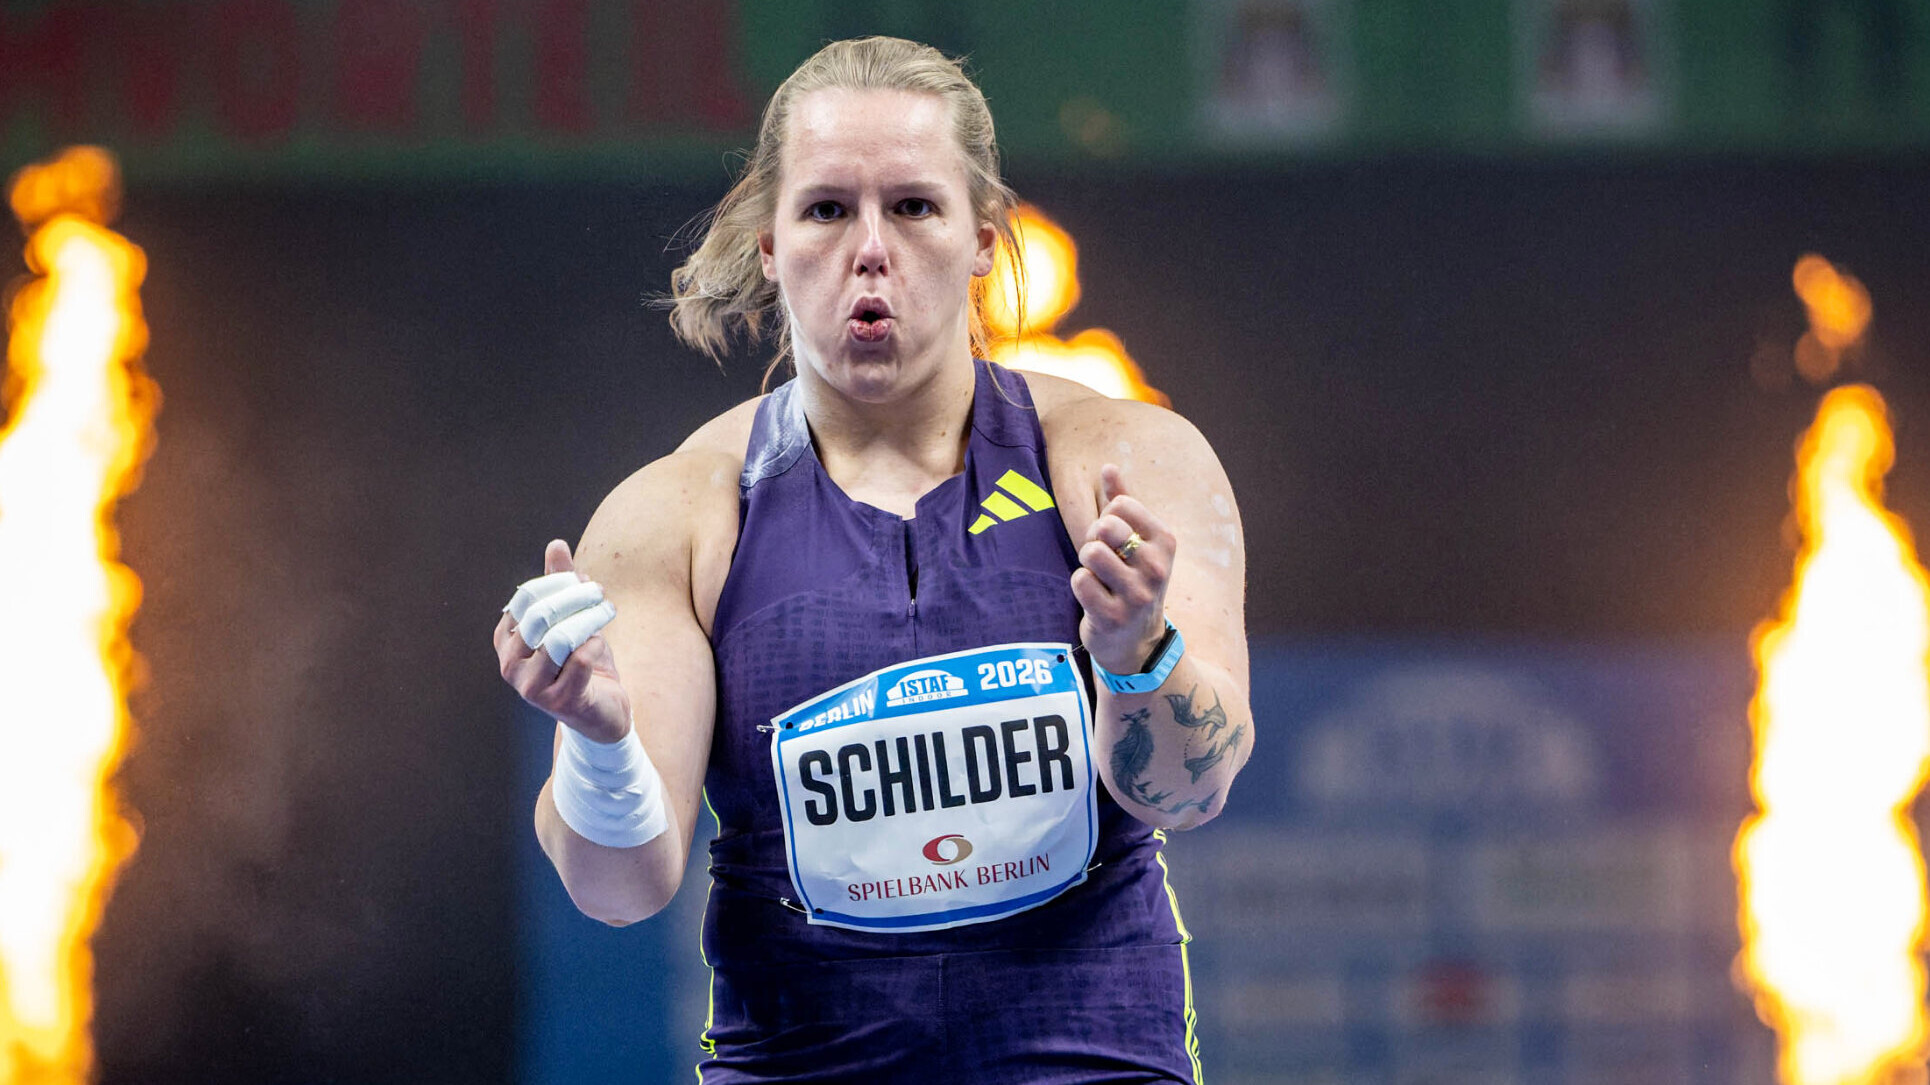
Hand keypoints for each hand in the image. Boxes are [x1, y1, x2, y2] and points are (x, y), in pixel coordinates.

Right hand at [494, 539, 631, 742]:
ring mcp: (531, 686)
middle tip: (599, 593)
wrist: (602, 713)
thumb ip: (561, 584)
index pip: (527, 597)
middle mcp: (510, 664)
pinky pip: (581, 658)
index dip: (559, 583)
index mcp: (506, 640)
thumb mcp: (571, 619)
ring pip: (561, 636)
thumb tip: (556, 545)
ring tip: (606, 612)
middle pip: (542, 613)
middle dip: (576, 596)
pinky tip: (599, 644)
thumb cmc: (582, 662)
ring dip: (590, 618)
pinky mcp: (560, 701)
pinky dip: (595, 644)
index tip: (584, 582)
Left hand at [1070, 464, 1175, 676]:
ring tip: (1099, 577)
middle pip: (1104, 527)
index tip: (1114, 538)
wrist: (1137, 642)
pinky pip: (1080, 581)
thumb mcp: (1136, 540)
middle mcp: (1157, 567)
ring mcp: (1137, 594)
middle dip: (1093, 539)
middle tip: (1101, 559)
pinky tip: (1094, 598)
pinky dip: (1080, 586)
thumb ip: (1122, 501)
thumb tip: (1108, 466)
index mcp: (1165, 541)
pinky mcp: (1113, 617)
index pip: (1121, 505)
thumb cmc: (1132, 579)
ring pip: (1091, 553)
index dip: (1106, 517)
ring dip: (1086, 564)